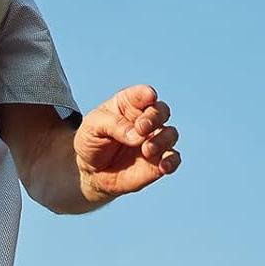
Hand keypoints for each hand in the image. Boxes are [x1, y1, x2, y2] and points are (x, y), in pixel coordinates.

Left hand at [74, 84, 180, 201]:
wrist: (90, 171)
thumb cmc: (92, 140)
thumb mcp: (93, 126)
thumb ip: (114, 126)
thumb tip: (138, 136)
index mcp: (129, 104)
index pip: (144, 94)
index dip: (148, 94)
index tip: (149, 97)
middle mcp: (146, 120)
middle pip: (162, 111)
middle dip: (155, 117)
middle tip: (141, 128)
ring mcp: (154, 140)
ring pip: (170, 134)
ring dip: (162, 140)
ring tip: (146, 150)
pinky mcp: (158, 162)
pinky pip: (173, 159)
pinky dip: (172, 161)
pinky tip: (163, 166)